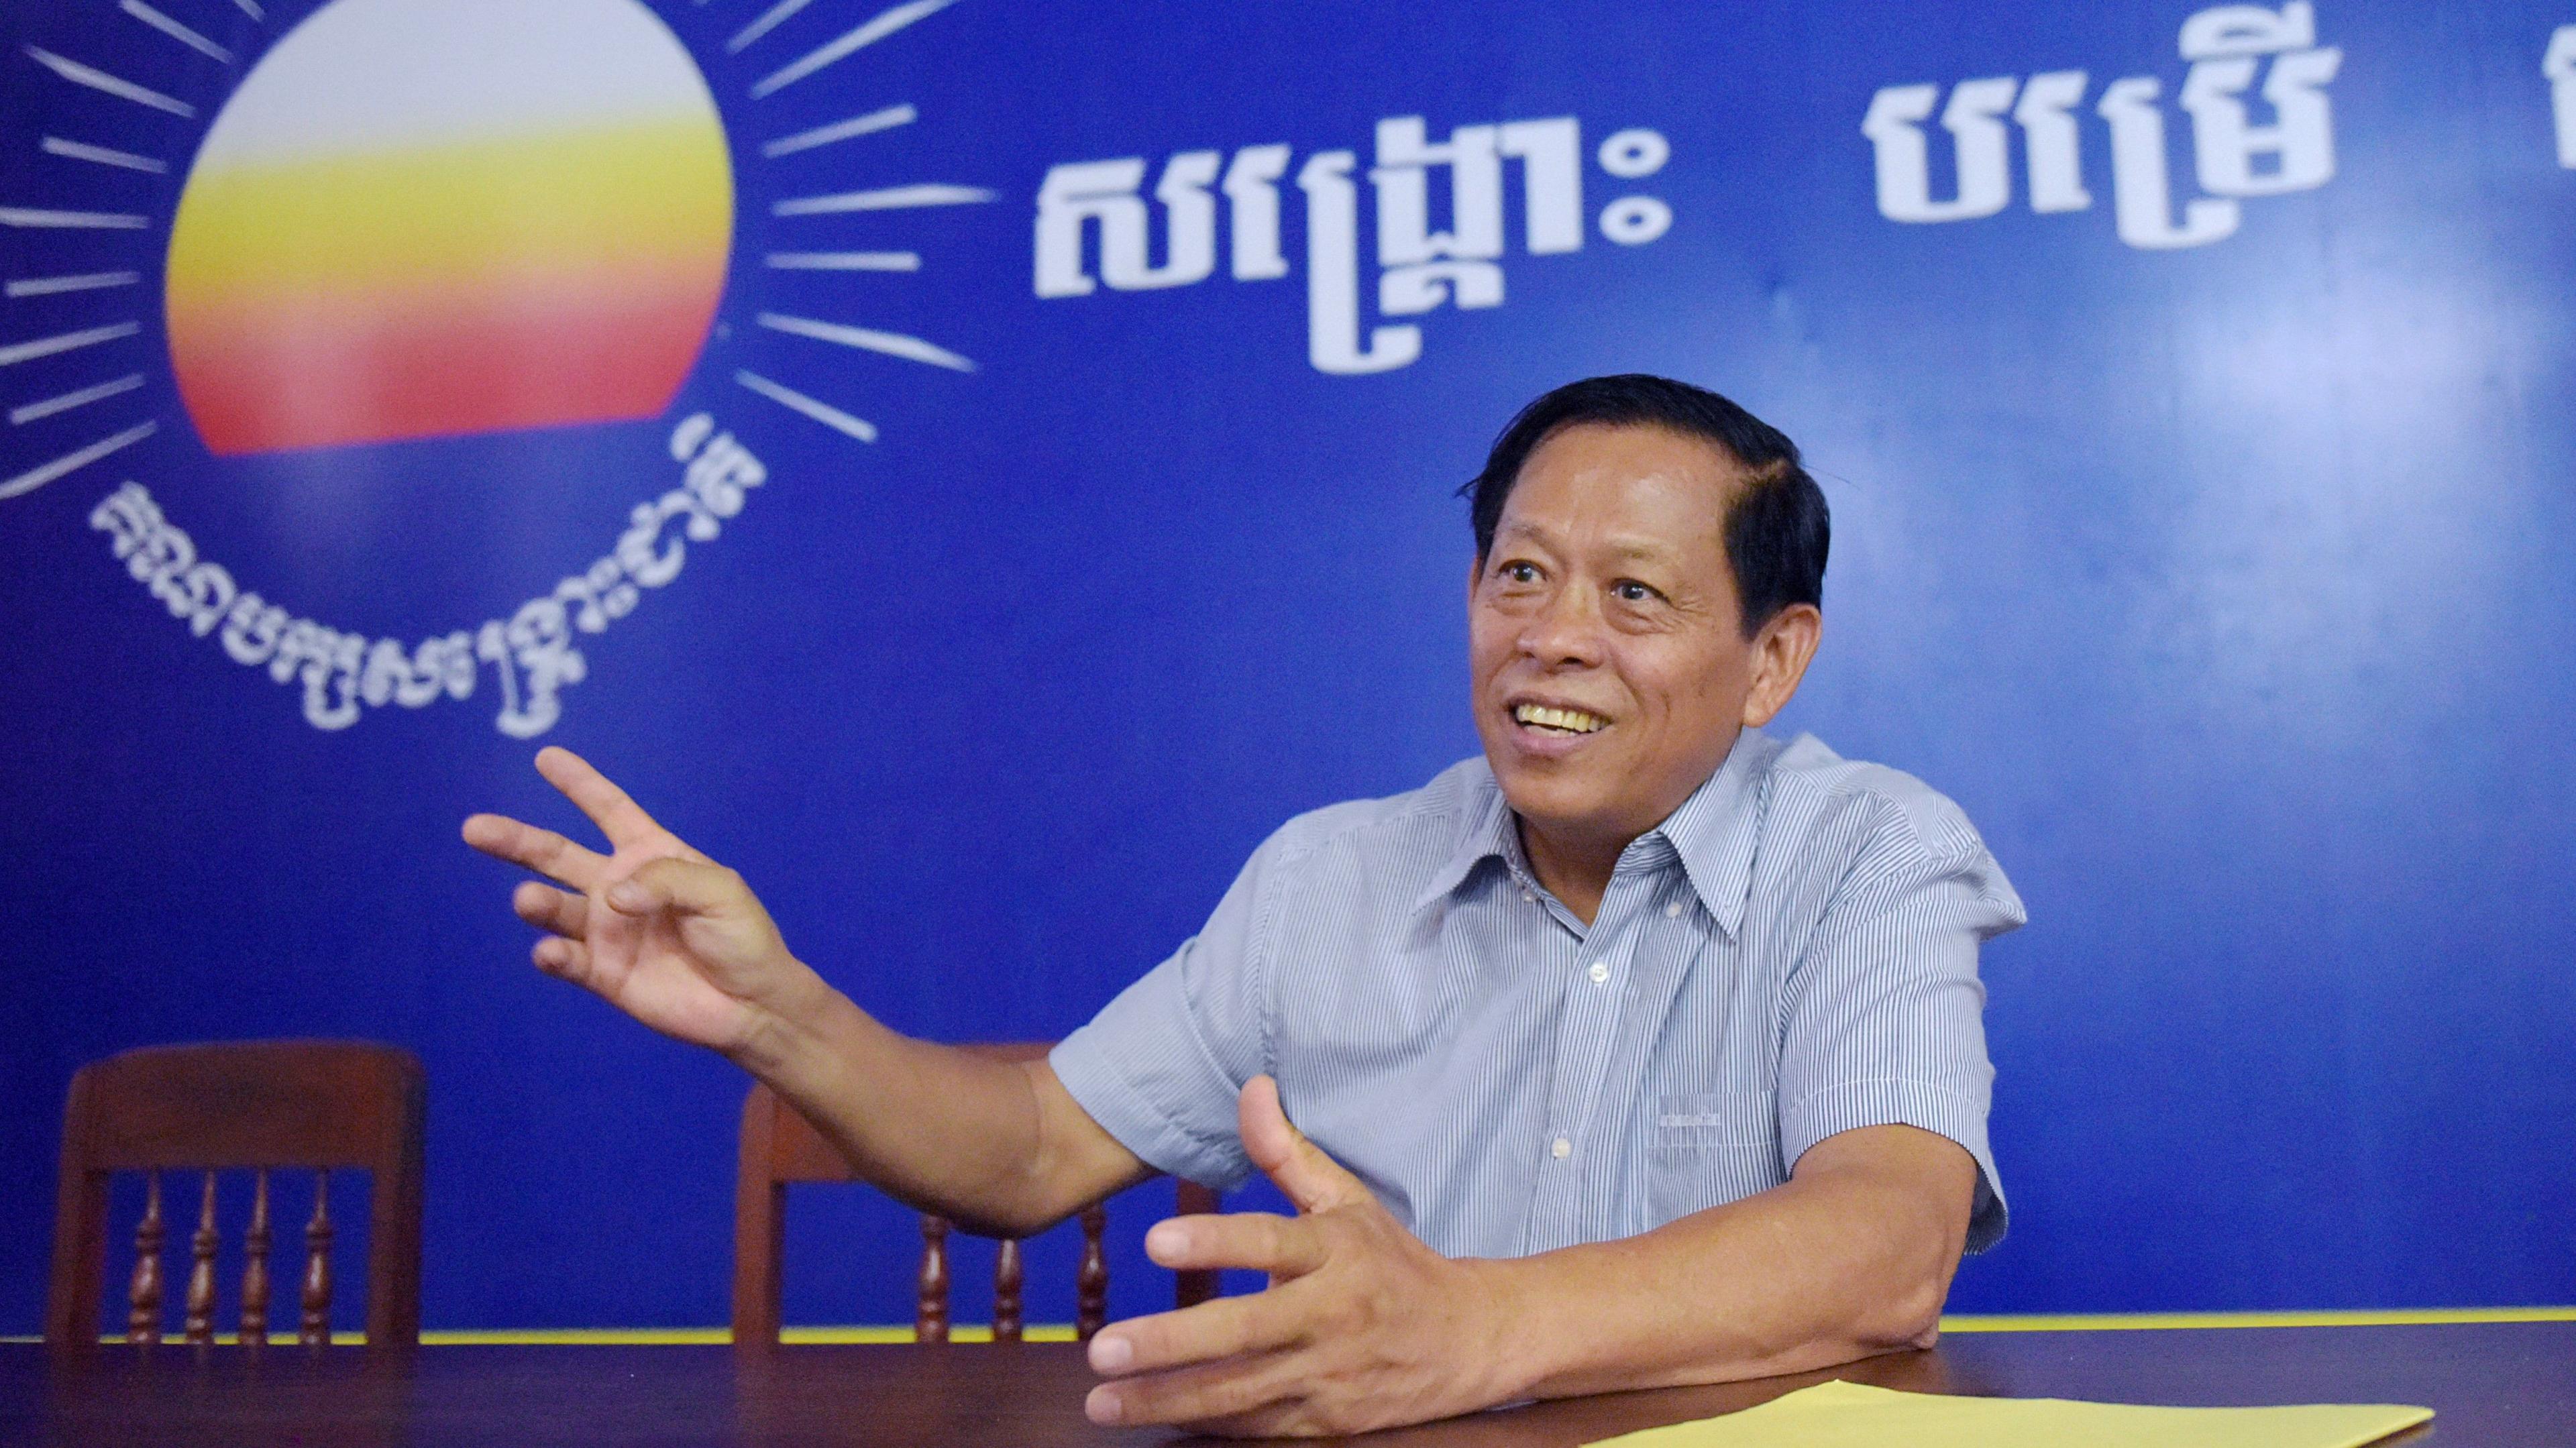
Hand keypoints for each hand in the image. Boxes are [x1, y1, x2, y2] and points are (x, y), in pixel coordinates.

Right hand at [462, 747, 817, 1058]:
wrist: (751, 1003)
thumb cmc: (742, 937)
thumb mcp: (719, 890)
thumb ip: (667, 879)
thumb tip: (611, 895)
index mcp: (651, 854)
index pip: (608, 810)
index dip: (579, 784)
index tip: (545, 757)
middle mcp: (619, 888)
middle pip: (556, 856)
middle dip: (516, 841)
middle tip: (475, 829)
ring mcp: (606, 931)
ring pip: (555, 908)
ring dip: (537, 904)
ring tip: (527, 901)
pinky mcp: (601, 973)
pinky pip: (565, 959)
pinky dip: (552, 955)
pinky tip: (549, 952)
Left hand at [1082, 1077, 1522, 1436]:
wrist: (1468, 1341)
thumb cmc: (1392, 1263)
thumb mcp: (1348, 1200)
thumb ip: (1288, 1154)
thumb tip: (1250, 1087)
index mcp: (1336, 1252)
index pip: (1270, 1242)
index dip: (1214, 1242)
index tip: (1153, 1242)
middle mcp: (1332, 1315)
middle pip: (1245, 1332)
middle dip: (1170, 1344)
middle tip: (1103, 1347)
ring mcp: (1328, 1376)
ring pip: (1240, 1394)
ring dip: (1167, 1400)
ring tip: (1101, 1401)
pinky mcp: (1327, 1423)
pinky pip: (1258, 1428)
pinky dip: (1208, 1428)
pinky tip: (1153, 1424)